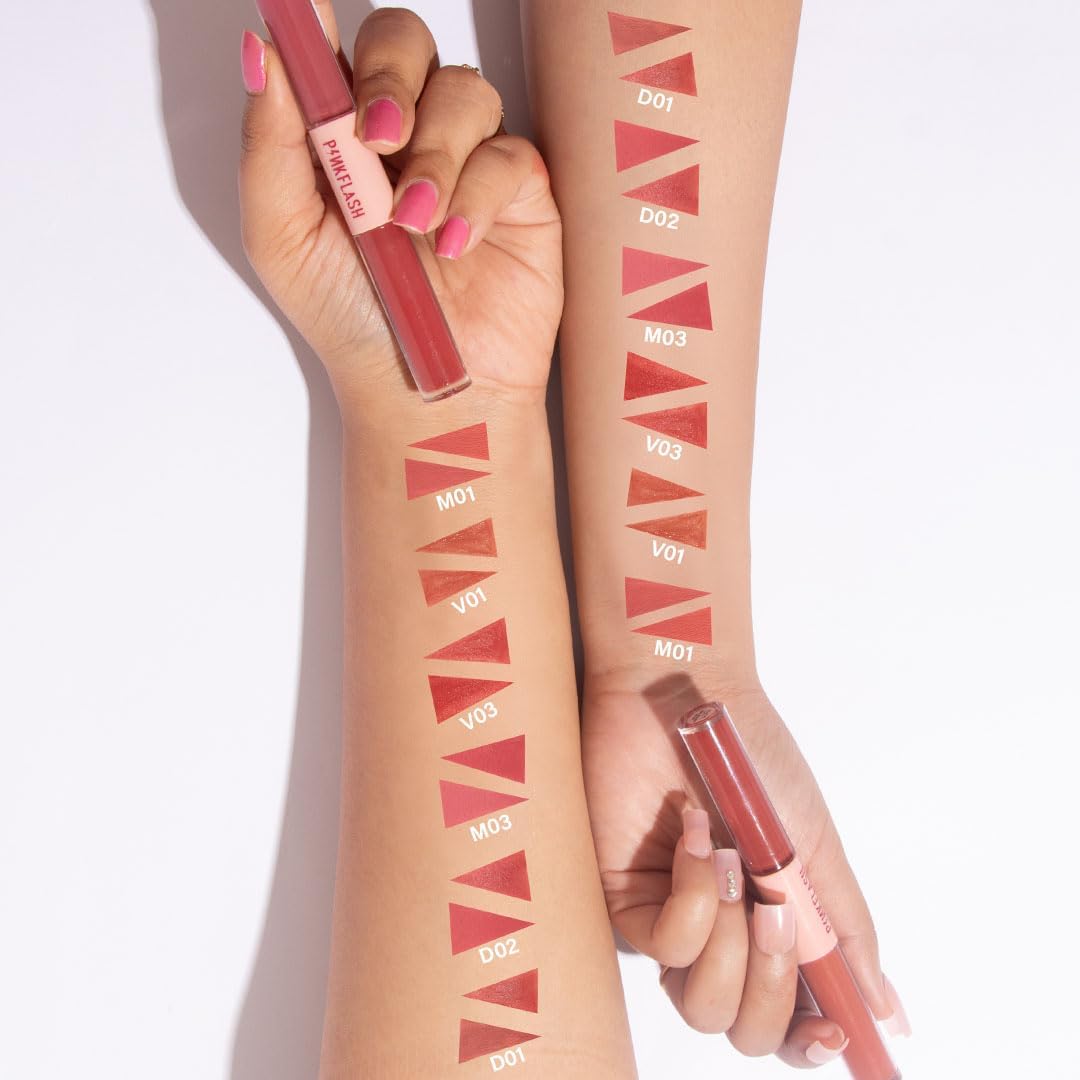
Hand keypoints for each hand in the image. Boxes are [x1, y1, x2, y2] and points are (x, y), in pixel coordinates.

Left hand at [239, 5, 560, 412]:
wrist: (423, 392)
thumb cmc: (350, 320)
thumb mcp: (283, 239)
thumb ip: (270, 146)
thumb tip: (260, 49)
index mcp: (339, 137)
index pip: (334, 51)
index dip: (321, 23)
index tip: (307, 6)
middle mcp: (405, 135)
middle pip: (405, 43)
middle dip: (389, 80)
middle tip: (376, 140)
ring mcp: (466, 158)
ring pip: (464, 91)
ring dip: (436, 155)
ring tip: (414, 225)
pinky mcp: (518, 191)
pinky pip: (508, 153)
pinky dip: (478, 194)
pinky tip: (457, 245)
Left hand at [584, 674, 907, 1065]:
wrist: (693, 700)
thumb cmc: (755, 762)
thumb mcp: (812, 847)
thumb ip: (845, 931)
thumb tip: (887, 1012)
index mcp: (771, 930)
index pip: (790, 1021)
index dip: (812, 1042)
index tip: (837, 1034)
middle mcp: (722, 937)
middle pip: (746, 1030)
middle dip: (772, 987)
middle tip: (776, 915)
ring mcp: (672, 920)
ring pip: (703, 1005)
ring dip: (732, 940)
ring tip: (734, 862)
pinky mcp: (626, 900)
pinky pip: (665, 943)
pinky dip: (695, 892)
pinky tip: (696, 836)